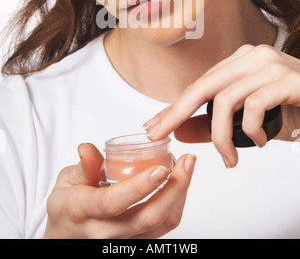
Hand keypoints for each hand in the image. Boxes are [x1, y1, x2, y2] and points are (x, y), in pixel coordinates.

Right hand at [43, 143, 195, 238]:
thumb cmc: (66, 207)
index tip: (160, 168)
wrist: (64, 238)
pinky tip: (179, 185)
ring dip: (179, 196)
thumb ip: (83, 165)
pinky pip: (162, 230)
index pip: (113, 202)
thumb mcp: (66, 181)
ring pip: (159, 226)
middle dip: (173, 189)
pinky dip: (175, 206)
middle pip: (146, 218)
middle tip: (188, 161)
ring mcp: (121, 243)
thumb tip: (87, 147)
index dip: (139, 187)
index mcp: (82, 210)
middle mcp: (103, 232)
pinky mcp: (135, 245)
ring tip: (188, 168)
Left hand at [143, 44, 299, 168]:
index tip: (155, 126)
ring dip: (221, 136)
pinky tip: (258, 142)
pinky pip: (253, 107)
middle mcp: (252, 55)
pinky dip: (250, 131)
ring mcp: (269, 65)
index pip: (199, 83)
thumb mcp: (249, 117)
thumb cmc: (293, 107)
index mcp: (241, 59)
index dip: (175, 106)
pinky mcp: (285, 79)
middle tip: (163, 136)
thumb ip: (215, 123)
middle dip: (178, 113)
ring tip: (229, 158)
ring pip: (225, 100)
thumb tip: (179, 131)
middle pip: (203, 86)